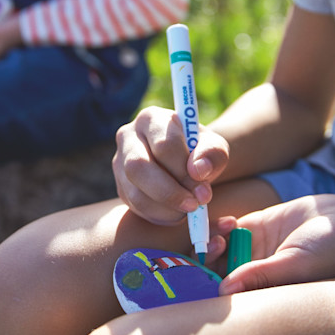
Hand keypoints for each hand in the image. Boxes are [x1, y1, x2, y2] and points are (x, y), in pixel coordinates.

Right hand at [112, 106, 229, 225]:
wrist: (186, 162)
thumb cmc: (200, 151)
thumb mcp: (214, 148)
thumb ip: (212, 154)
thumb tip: (199, 171)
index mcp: (152, 118)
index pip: (164, 144)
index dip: (184, 170)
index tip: (203, 189)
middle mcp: (128, 136)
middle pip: (138, 166)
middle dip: (169, 192)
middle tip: (194, 206)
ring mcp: (120, 162)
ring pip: (134, 191)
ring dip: (165, 208)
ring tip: (189, 209)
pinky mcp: (121, 186)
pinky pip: (135, 206)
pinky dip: (159, 215)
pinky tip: (177, 212)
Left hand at [217, 193, 334, 294]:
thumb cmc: (332, 252)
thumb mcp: (296, 265)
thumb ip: (261, 275)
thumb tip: (224, 289)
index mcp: (264, 291)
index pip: (228, 294)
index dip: (210, 286)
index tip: (200, 275)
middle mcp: (256, 272)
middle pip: (217, 271)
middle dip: (206, 262)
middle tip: (212, 249)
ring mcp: (255, 248)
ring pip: (219, 249)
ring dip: (211, 242)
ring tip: (220, 238)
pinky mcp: (258, 226)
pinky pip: (229, 228)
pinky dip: (221, 225)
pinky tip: (229, 223)